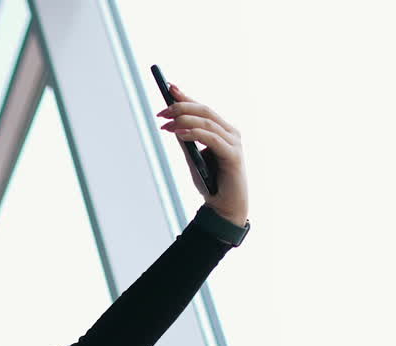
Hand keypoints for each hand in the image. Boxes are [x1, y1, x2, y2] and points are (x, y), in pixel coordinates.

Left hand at [157, 84, 247, 225]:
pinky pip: (211, 139)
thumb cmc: (210, 182)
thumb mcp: (193, 158)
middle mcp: (231, 133)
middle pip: (205, 111)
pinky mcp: (233, 155)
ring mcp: (234, 143)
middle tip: (161, 112)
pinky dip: (194, 134)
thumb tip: (172, 123)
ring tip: (165, 125)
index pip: (203, 109)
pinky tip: (179, 134)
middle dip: (181, 107)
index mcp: (222, 131)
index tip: (168, 87)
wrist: (224, 207)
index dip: (186, 97)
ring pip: (207, 123)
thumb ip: (186, 140)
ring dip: (184, 121)